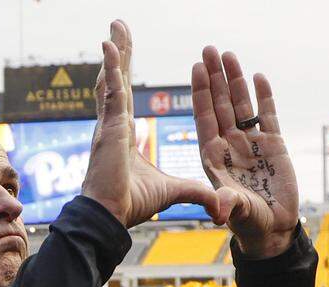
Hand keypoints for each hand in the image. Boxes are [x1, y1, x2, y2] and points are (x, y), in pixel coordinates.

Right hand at [82, 21, 217, 228]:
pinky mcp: (112, 127)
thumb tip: (218, 208)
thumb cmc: (132, 206)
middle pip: (119, 81)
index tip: (123, 56)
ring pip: (114, 79)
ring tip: (115, 28)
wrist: (111, 217)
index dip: (125, 76)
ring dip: (117, 52)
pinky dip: (111, 67)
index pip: (125, 97)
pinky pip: (113, 90)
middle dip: (120, 54)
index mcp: (125, 136)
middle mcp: (115, 125)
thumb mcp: (174, 192)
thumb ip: (196, 193)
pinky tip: (110, 46)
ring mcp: (111, 124)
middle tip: (117, 29)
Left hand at [192, 48, 299, 257]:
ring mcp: (250, 142)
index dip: (201, 92)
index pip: (204, 117)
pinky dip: (264, 96)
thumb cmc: (248, 222)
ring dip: (235, 80)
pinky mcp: (273, 144)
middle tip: (209, 49)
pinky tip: (258, 76)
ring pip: (241, 104)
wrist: (272, 227)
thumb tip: (219, 210)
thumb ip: (228, 204)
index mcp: (213, 156)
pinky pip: (267, 115)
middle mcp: (229, 145)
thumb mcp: (237, 212)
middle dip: (215, 77)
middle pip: (220, 103)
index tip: (196, 68)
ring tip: (228, 54)